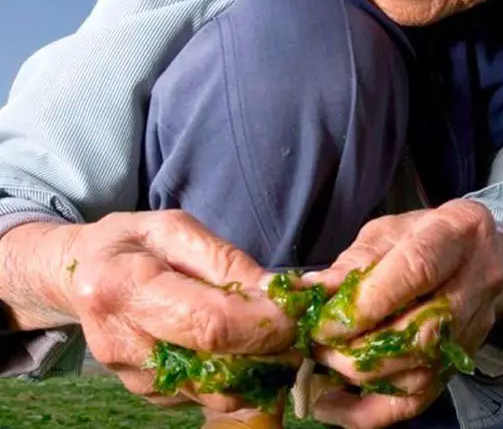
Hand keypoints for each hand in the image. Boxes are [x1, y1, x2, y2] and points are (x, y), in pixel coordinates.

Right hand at [0, 211, 297, 410]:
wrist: (82, 276)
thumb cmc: (133, 242)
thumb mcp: (176, 229)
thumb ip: (224, 260)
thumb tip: (275, 292)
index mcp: (125, 287)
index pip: (209, 323)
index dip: (262, 323)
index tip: (297, 311)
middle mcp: (122, 343)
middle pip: (216, 368)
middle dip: (270, 350)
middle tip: (297, 326)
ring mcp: (132, 378)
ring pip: (216, 392)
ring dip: (259, 368)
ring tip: (273, 333)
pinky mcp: (145, 395)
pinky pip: (205, 395)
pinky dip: (236, 376)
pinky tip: (241, 346)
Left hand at [303, 200, 502, 428]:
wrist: (479, 253)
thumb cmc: (424, 235)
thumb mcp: (388, 232)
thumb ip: (354, 261)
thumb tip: (310, 290)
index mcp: (455, 233)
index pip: (415, 272)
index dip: (366, 303)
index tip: (324, 322)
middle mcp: (476, 283)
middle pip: (421, 332)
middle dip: (359, 348)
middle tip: (318, 344)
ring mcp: (475, 328)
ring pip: (421, 371)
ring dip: (362, 375)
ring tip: (324, 364)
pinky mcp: (463, 361)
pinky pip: (421, 399)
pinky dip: (372, 411)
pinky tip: (334, 406)